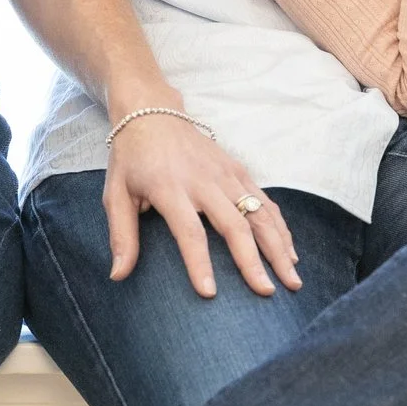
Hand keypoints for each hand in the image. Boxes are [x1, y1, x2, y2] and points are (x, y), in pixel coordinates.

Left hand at [104, 106, 300, 298]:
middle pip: (235, 225)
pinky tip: (290, 252)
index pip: (189, 232)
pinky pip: (264, 200)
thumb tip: (118, 276)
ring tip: (291, 279)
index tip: (210, 294)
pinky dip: (280, 227)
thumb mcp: (115, 193)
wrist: (152, 111)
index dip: (200, 264)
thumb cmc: (132, 158)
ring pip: (259, 213)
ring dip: (277, 247)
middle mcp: (203, 180)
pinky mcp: (238, 169)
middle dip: (252, 261)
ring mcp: (225, 173)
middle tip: (265, 293)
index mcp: (170, 188)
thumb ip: (121, 235)